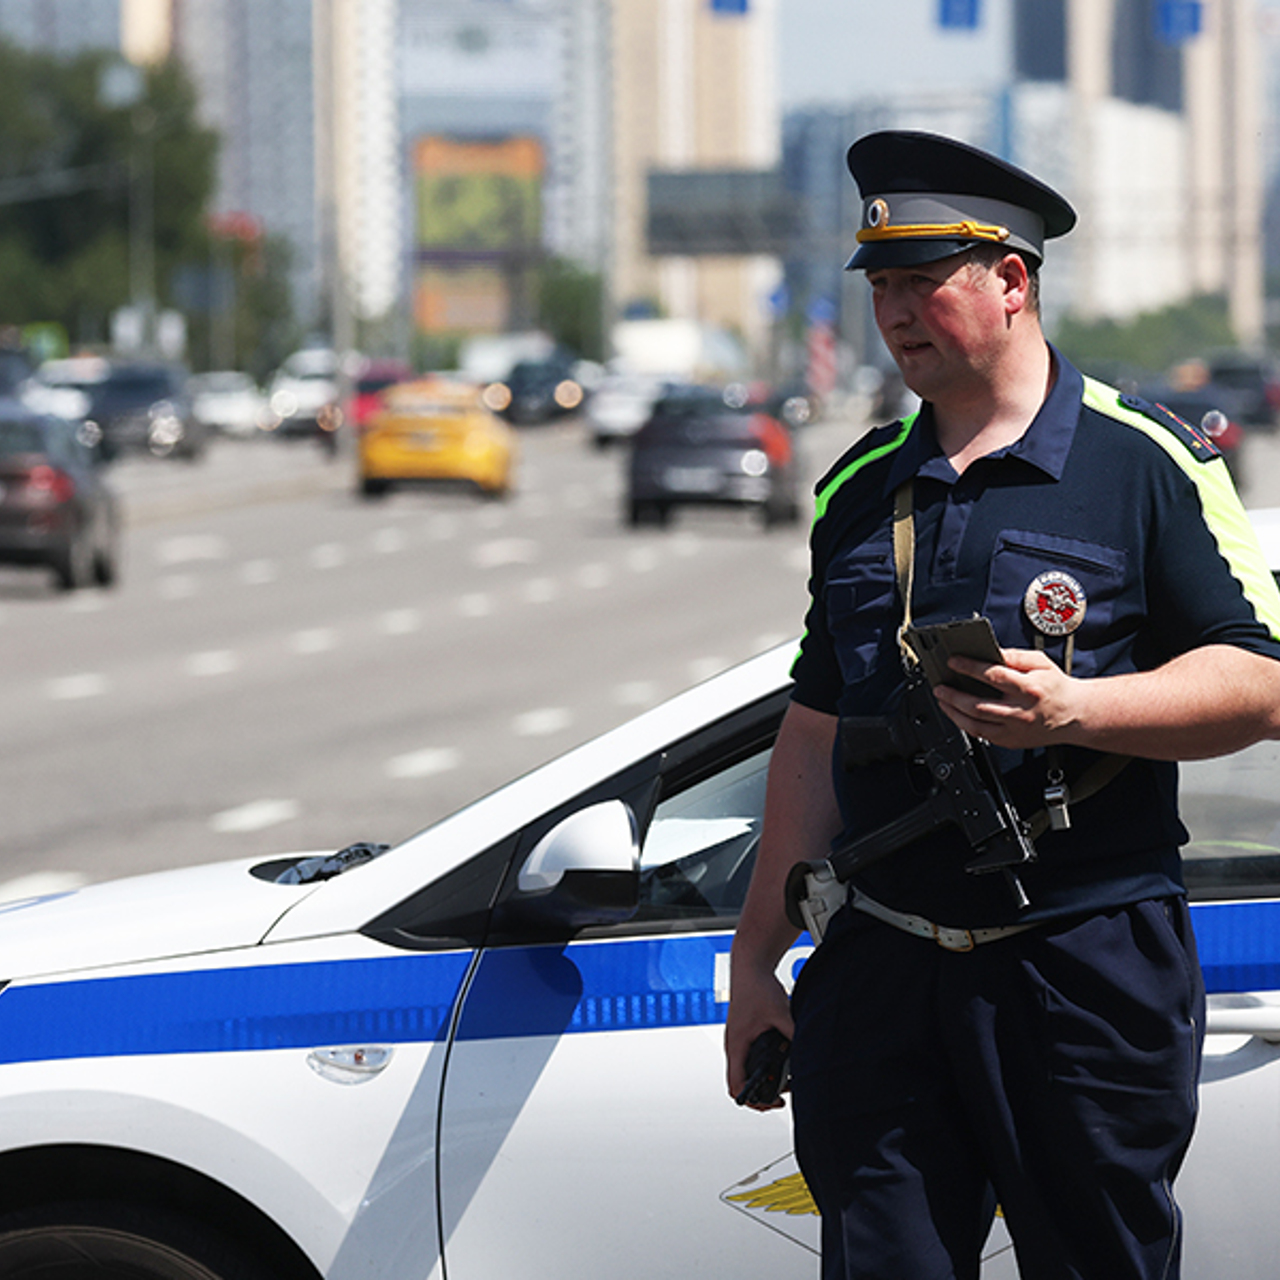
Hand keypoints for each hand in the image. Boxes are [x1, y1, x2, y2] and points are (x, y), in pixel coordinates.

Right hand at [724, 961, 793, 1110]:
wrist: (749, 967)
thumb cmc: (757, 988)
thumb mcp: (780, 1014)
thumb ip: (793, 1034)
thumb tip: (809, 1051)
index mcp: (737, 1045)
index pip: (736, 1085)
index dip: (752, 1100)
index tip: (773, 1101)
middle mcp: (734, 1045)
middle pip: (738, 1081)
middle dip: (759, 1093)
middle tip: (781, 1096)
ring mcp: (738, 1040)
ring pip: (743, 1070)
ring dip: (760, 1079)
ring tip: (782, 1082)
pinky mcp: (744, 1034)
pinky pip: (747, 1058)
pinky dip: (760, 1066)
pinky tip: (778, 1062)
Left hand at [933, 646, 1081, 748]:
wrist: (1075, 715)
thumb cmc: (1056, 687)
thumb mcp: (1040, 663)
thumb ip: (1015, 656)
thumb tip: (990, 651)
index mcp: (1029, 688)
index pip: (993, 676)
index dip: (969, 667)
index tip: (953, 661)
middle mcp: (1021, 711)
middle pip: (978, 705)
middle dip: (953, 695)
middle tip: (939, 686)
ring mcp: (1015, 729)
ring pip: (976, 724)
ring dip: (953, 712)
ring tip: (942, 700)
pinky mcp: (1011, 741)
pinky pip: (982, 735)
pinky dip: (965, 725)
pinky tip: (957, 714)